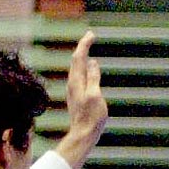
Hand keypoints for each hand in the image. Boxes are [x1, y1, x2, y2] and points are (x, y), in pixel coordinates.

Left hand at [59, 31, 108, 158]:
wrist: (82, 134)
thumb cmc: (91, 117)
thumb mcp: (95, 96)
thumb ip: (93, 78)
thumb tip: (92, 62)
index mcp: (76, 81)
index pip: (79, 57)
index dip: (85, 44)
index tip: (91, 34)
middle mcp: (72, 83)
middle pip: (75, 60)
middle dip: (83, 46)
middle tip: (90, 36)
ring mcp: (73, 90)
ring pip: (76, 68)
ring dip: (82, 56)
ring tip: (87, 47)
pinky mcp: (76, 96)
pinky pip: (78, 75)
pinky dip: (83, 66)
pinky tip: (87, 68)